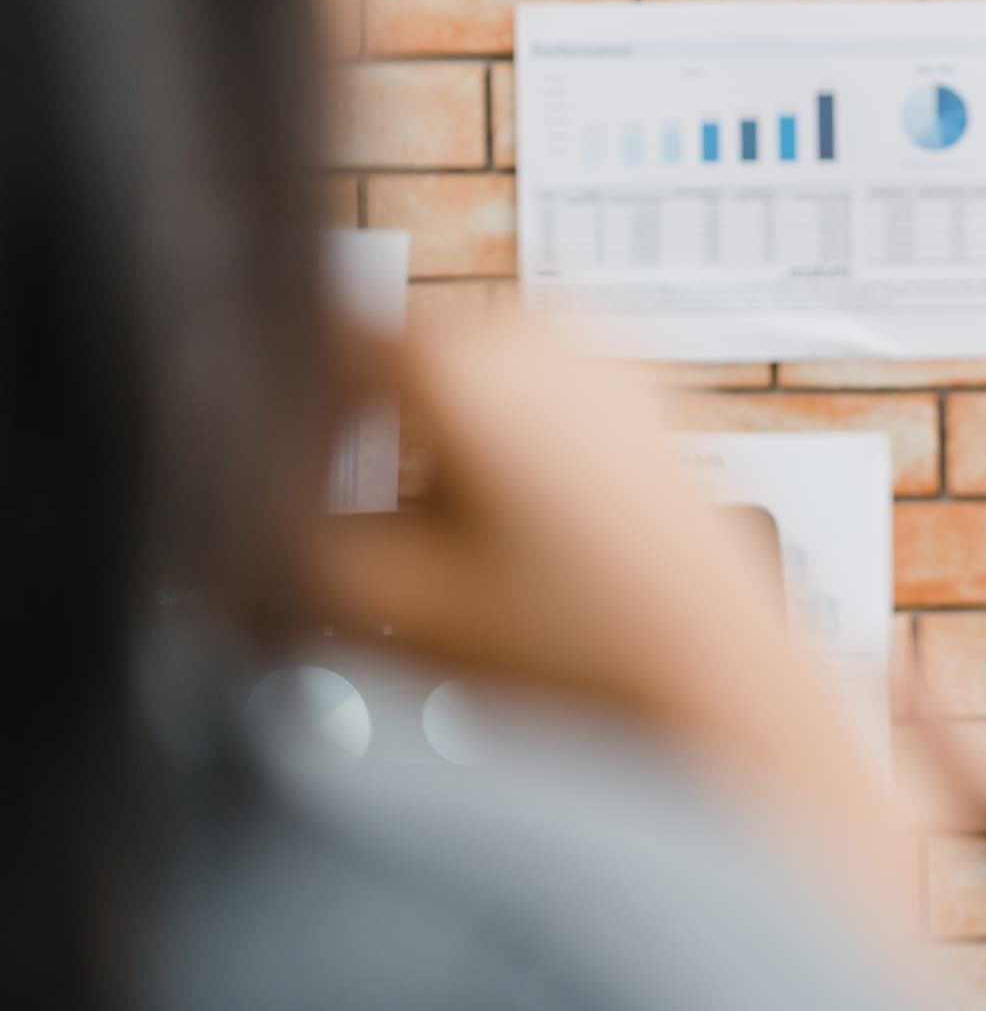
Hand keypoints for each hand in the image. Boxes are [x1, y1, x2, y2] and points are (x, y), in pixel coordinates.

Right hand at [306, 314, 908, 911]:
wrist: (721, 682)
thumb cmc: (579, 647)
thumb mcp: (377, 598)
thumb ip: (270, 531)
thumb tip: (238, 493)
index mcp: (459, 352)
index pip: (306, 342)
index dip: (276, 424)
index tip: (275, 492)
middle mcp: (540, 328)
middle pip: (392, 367)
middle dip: (365, 444)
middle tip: (375, 546)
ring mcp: (609, 357)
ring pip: (467, 391)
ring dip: (438, 456)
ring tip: (463, 561)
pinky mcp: (651, 401)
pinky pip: (540, 414)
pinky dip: (511, 465)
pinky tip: (528, 554)